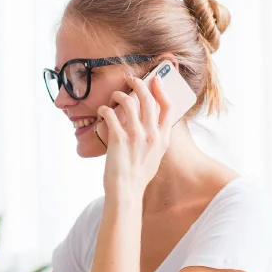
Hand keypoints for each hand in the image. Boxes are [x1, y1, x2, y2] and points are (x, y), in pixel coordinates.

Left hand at [96, 70, 177, 194]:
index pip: (168, 107)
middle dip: (139, 85)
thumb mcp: (155, 156)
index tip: (156, 80)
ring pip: (129, 103)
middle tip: (131, 80)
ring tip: (114, 96)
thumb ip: (155, 139)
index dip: (162, 90)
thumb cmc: (138, 175)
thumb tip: (149, 123)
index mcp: (163, 138)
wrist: (126, 191)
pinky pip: (111, 115)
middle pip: (148, 100)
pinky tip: (102, 111)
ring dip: (120, 95)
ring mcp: (136, 136)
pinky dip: (105, 110)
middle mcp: (152, 135)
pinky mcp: (119, 139)